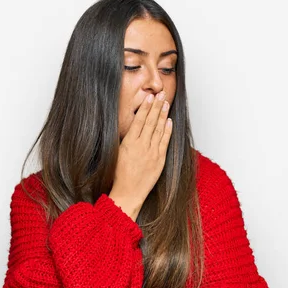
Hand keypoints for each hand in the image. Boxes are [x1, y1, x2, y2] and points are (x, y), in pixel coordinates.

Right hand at [112, 91, 172, 206]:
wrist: (128, 193)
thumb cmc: (119, 175)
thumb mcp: (118, 153)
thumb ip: (126, 140)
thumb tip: (132, 126)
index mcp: (129, 143)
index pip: (139, 121)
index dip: (146, 108)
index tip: (149, 97)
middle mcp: (142, 146)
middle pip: (151, 122)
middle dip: (156, 106)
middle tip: (161, 94)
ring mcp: (152, 153)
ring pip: (159, 130)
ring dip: (163, 115)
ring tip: (166, 103)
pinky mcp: (159, 160)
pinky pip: (164, 142)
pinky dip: (167, 131)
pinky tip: (169, 121)